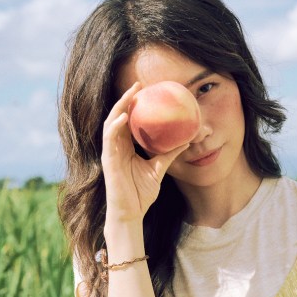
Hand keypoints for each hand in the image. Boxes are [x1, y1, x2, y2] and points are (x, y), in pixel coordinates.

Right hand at [101, 82, 189, 224]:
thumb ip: (170, 153)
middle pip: (118, 116)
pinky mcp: (108, 160)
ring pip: (111, 122)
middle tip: (139, 83)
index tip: (146, 89)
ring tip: (131, 94)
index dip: (133, 104)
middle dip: (126, 98)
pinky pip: (109, 138)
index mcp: (126, 147)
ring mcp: (110, 152)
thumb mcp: (159, 168)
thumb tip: (189, 139)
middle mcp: (116, 146)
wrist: (131, 213)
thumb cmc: (141, 193)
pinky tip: (125, 116)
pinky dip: (116, 126)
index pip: (128, 120)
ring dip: (120, 106)